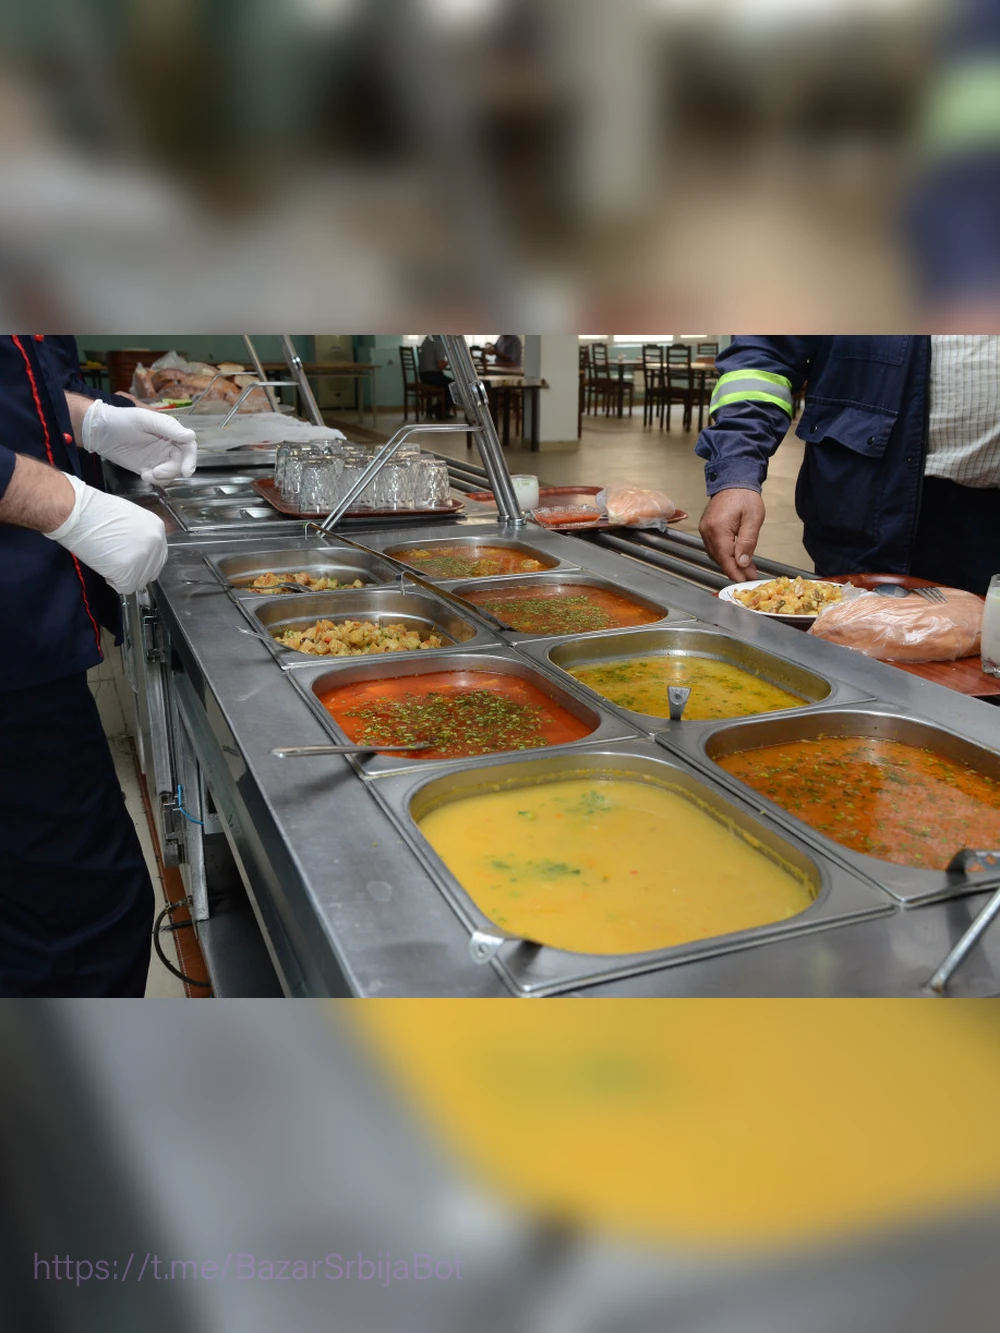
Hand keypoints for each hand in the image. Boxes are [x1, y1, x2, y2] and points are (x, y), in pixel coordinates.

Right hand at [44, 474, 167, 593]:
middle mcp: (156, 543)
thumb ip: (139, 534)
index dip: (142, 562)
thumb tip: (137, 548)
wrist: (77, 513)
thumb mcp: (129, 517)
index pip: (158, 557)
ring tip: (107, 561)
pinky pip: (125, 587)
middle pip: (151, 572)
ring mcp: (144, 557)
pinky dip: (114, 581)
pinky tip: (104, 567)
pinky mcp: (128, 570)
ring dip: (123, 576)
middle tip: (116, 563)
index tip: (127, 560)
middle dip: (134, 571)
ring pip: (138, 581)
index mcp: (157, 528)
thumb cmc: (95, 511)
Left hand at [81, 400, 196, 482]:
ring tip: (148, 474)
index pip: (188, 446)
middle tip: (158, 473)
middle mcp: (168, 444)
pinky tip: (144, 475)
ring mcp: (159, 457)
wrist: (99, 431)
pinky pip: (160, 478)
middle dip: (173, 470)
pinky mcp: (149, 467)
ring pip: (172, 472)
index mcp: (170, 431)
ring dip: (163, 477)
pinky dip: (155, 480)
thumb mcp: (144, 420)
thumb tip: (191, 436)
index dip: (191, 459)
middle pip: (182, 462)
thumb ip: (168, 428)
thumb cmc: (121, 419)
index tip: (186, 471)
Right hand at [699, 488, 764, 581]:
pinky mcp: (706, 529)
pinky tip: (737, 557)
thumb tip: (743, 562)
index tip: (746, 581)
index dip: (735, 573)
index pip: (725, 558)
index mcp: (718, 529)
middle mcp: (707, 531)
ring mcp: (705, 530)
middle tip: (751, 576)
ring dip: (731, 563)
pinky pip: (714, 547)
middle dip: (735, 570)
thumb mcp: (753, 519)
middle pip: (720, 559)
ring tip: (747, 568)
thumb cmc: (745, 496)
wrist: (733, 480)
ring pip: (716, 555)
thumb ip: (747, 542)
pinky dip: (726, 555)